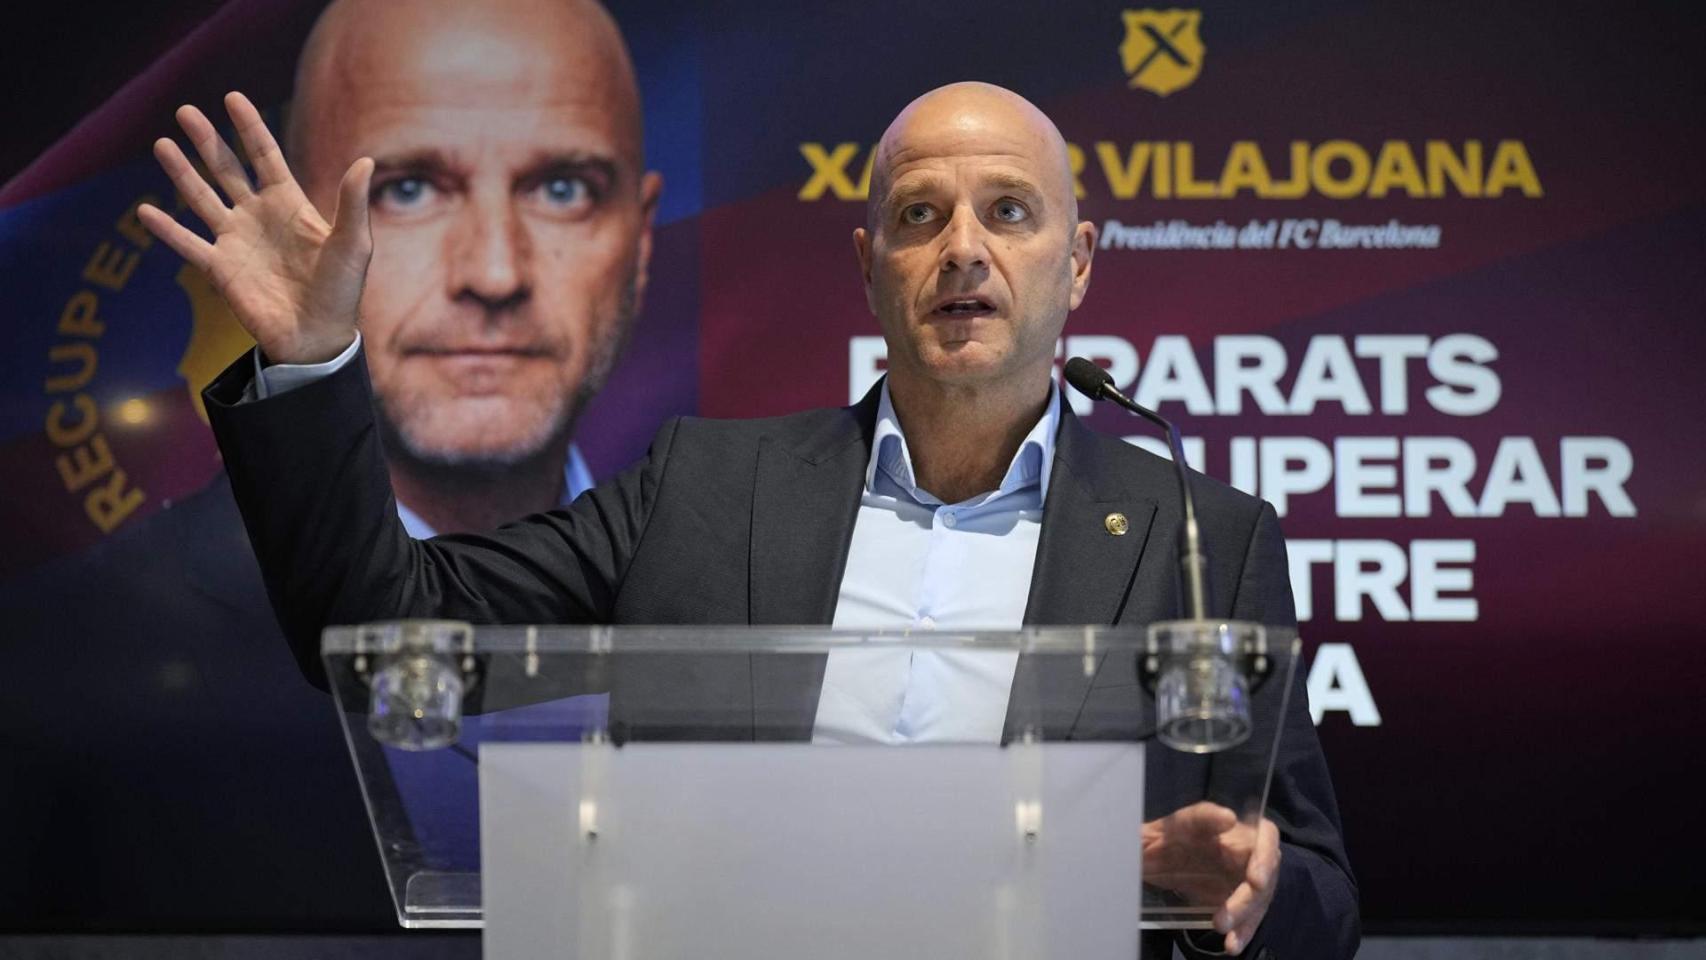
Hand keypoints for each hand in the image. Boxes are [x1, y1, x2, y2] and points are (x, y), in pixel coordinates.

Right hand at [137, 91, 373, 364]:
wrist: (319, 337)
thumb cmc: (342, 292)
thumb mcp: (353, 244)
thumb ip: (353, 203)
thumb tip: (365, 162)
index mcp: (290, 204)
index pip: (265, 156)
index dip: (250, 127)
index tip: (232, 98)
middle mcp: (259, 216)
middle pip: (226, 169)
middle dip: (207, 141)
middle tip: (185, 111)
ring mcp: (236, 241)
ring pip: (202, 197)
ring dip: (181, 172)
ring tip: (161, 144)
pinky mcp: (220, 268)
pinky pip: (188, 244)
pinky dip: (167, 229)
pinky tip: (145, 211)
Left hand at [1143, 801, 1280, 955]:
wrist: (1146, 860)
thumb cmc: (1163, 835)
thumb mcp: (1178, 823)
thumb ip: (1202, 817)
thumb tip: (1229, 818)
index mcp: (1238, 830)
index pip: (1266, 837)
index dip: (1266, 858)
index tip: (1255, 879)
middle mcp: (1247, 855)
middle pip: (1263, 877)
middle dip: (1247, 901)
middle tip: (1224, 919)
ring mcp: (1242, 881)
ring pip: (1256, 902)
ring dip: (1245, 922)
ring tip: (1228, 939)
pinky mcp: (1234, 903)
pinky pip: (1245, 919)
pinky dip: (1240, 933)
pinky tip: (1232, 946)